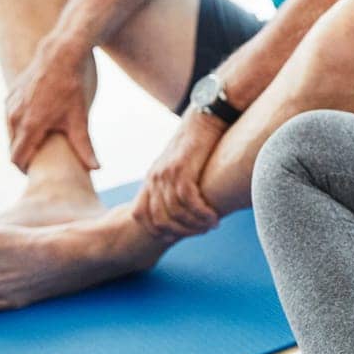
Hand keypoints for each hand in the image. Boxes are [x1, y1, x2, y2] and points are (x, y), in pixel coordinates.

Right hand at [5, 42, 100, 172]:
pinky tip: (35, 123)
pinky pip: (10, 117)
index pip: (17, 158)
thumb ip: (85, 147)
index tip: (37, 171)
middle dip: (24, 156)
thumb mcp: (80, 118)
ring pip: (10, 132)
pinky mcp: (10, 95)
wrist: (60, 55)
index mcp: (30, 125)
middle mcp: (14, 116)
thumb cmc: (72, 88)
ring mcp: (10, 105)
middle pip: (12, 148)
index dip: (26, 169)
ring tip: (39, 143)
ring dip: (20, 140)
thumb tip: (96, 169)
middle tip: (40, 160)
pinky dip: (19, 124)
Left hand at [131, 112, 222, 239]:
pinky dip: (202, 214)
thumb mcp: (180, 165)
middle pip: (158, 219)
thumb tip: (184, 209)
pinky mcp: (183, 168)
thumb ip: (176, 185)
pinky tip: (214, 217)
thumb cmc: (199, 142)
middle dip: (180, 232)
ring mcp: (167, 173)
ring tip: (211, 224)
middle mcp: (154, 177)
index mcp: (151, 178)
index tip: (177, 237)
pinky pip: (189, 201)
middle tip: (200, 232)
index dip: (156, 231)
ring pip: (175, 213)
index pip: (139, 215)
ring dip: (195, 225)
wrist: (207, 116)